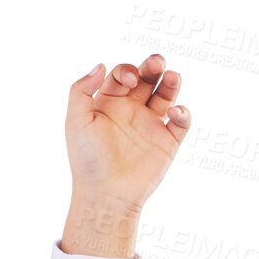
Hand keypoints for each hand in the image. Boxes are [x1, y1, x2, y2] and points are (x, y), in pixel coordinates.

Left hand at [65, 53, 190, 214]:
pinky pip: (181, 122)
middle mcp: (131, 111)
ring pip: (167, 94)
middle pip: (148, 78)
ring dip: (172, 82)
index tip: (129, 80)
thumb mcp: (75, 122)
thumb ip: (80, 90)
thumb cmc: (88, 161)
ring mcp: (150, 126)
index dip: (128, 69)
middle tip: (157, 62)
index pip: (123, 74)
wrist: (106, 195)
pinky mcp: (167, 143)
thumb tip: (100, 65)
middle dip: (154, 65)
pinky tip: (174, 112)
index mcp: (110, 104)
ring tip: (171, 77)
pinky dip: (183, 113)